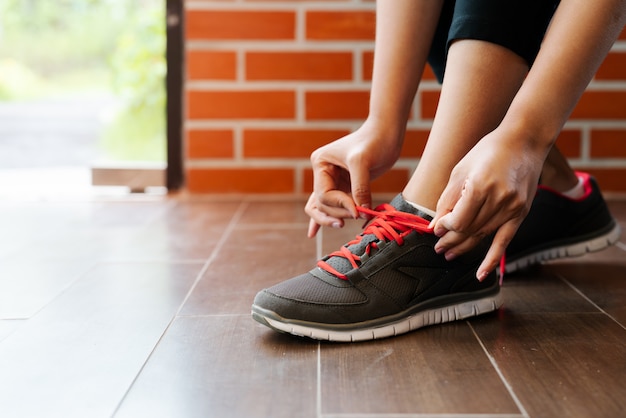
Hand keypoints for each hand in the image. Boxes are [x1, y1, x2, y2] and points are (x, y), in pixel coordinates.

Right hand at [305, 120, 402, 236]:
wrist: (387, 133)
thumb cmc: (375, 141)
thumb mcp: (363, 162)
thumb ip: (359, 188)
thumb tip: (359, 213)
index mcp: (320, 163)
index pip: (324, 195)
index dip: (340, 205)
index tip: (359, 209)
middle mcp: (322, 173)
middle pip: (322, 205)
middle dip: (339, 213)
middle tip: (357, 216)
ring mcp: (332, 181)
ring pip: (323, 208)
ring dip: (334, 218)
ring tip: (345, 225)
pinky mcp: (344, 187)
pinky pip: (330, 206)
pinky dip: (325, 219)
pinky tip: (313, 234)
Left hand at [430, 130, 544, 279]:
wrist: (524, 142)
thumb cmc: (487, 151)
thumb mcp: (461, 170)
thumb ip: (447, 199)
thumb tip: (436, 226)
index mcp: (480, 186)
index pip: (458, 221)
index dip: (445, 228)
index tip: (436, 229)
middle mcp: (499, 200)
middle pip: (469, 231)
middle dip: (451, 241)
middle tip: (438, 249)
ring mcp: (513, 207)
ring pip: (483, 236)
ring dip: (464, 247)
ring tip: (449, 254)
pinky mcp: (521, 212)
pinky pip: (505, 241)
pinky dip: (492, 259)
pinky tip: (482, 275)